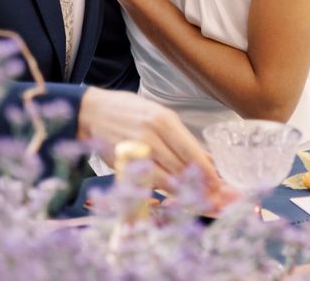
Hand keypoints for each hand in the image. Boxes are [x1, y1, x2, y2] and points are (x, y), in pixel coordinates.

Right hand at [78, 87, 231, 201]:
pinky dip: (162, 189)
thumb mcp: (157, 114)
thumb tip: (203, 155)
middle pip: (181, 166)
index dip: (206, 169)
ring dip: (183, 190)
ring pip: (166, 178)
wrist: (91, 112)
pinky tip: (172, 194)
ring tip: (197, 199)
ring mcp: (137, 151)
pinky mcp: (124, 164)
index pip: (191, 149)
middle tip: (213, 196)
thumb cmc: (127, 110)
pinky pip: (148, 181)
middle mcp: (152, 135)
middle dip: (199, 184)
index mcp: (164, 119)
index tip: (218, 182)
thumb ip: (178, 136)